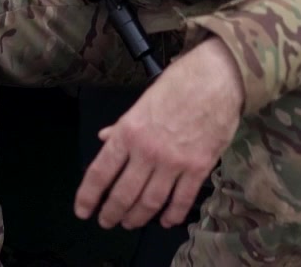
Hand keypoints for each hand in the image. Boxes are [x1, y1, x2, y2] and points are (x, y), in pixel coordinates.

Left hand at [75, 38, 244, 229]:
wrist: (218, 78)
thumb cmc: (179, 82)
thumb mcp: (144, 100)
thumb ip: (124, 126)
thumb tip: (104, 139)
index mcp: (129, 131)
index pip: (101, 172)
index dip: (88, 196)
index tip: (82, 211)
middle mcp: (147, 151)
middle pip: (124, 193)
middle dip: (112, 212)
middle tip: (107, 222)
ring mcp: (174, 162)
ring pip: (150, 202)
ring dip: (138, 217)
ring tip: (130, 223)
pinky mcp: (199, 167)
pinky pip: (182, 199)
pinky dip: (172, 215)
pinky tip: (166, 221)